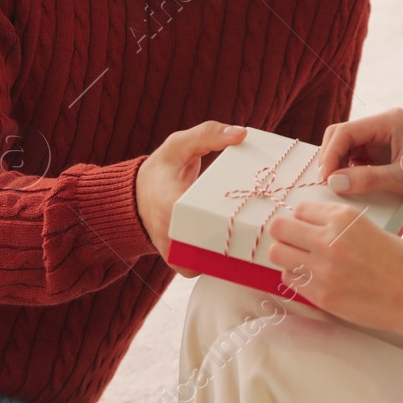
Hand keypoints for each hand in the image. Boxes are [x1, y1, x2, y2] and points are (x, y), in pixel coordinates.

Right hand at [136, 121, 246, 276]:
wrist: (137, 198)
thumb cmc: (162, 169)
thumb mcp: (179, 145)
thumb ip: (207, 135)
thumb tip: (242, 133)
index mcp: (169, 204)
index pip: (203, 218)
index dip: (234, 217)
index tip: (257, 207)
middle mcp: (170, 235)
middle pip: (214, 247)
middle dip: (242, 239)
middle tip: (265, 223)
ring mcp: (175, 253)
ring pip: (212, 265)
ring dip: (236, 255)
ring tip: (259, 236)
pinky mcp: (180, 263)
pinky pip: (206, 269)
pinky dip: (223, 263)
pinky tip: (244, 247)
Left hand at [264, 201, 402, 358]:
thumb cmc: (402, 262)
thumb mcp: (370, 226)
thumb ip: (338, 223)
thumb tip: (309, 223)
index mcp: (344, 218)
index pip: (300, 209)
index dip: (303, 218)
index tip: (308, 226)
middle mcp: (329, 240)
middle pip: (279, 228)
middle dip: (284, 233)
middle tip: (295, 241)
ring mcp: (323, 270)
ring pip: (278, 253)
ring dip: (287, 255)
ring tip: (301, 259)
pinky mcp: (322, 296)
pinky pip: (290, 279)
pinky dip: (297, 276)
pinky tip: (313, 277)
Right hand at [318, 107, 402, 229]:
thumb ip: (367, 179)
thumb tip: (333, 182)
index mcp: (390, 121)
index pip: (345, 131)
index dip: (330, 155)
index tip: (324, 179)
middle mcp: (386, 128)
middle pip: (343, 137)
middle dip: (331, 159)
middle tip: (327, 185)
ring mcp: (388, 143)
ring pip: (350, 151)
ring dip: (341, 168)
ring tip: (338, 190)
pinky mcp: (391, 160)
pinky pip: (362, 163)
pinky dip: (353, 175)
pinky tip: (353, 190)